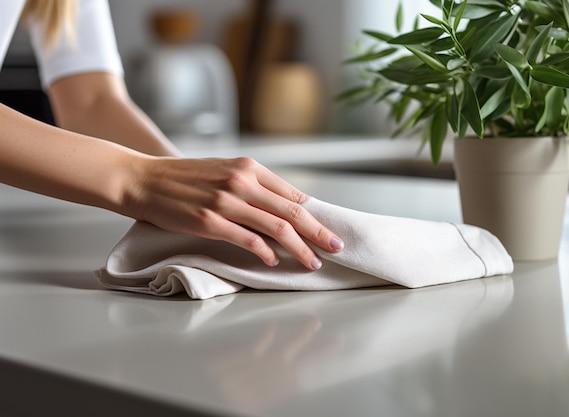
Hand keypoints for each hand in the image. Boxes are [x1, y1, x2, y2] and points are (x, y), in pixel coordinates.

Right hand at [124, 156, 343, 269]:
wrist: (144, 179)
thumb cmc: (185, 177)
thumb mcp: (224, 169)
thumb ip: (254, 184)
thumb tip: (287, 204)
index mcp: (249, 167)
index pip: (292, 194)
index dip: (314, 215)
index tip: (327, 230)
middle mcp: (242, 181)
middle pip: (292, 211)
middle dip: (318, 232)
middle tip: (336, 247)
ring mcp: (226, 201)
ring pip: (276, 227)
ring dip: (299, 248)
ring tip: (312, 262)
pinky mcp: (210, 221)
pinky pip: (248, 239)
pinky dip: (265, 252)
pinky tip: (274, 261)